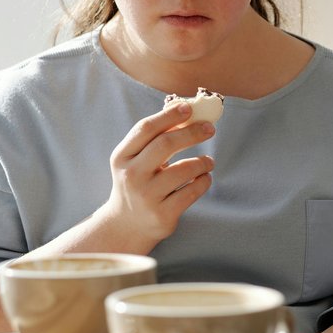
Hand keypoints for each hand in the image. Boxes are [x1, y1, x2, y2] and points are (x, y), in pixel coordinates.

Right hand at [96, 101, 215, 247]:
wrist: (126, 224)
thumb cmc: (138, 181)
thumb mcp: (136, 159)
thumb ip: (155, 137)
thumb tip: (184, 107)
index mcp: (122, 156)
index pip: (146, 128)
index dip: (169, 115)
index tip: (189, 107)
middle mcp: (131, 175)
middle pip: (166, 144)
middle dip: (192, 133)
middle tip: (210, 128)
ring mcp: (147, 196)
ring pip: (184, 169)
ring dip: (203, 161)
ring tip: (208, 161)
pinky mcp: (163, 214)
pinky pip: (192, 191)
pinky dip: (204, 181)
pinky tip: (204, 177)